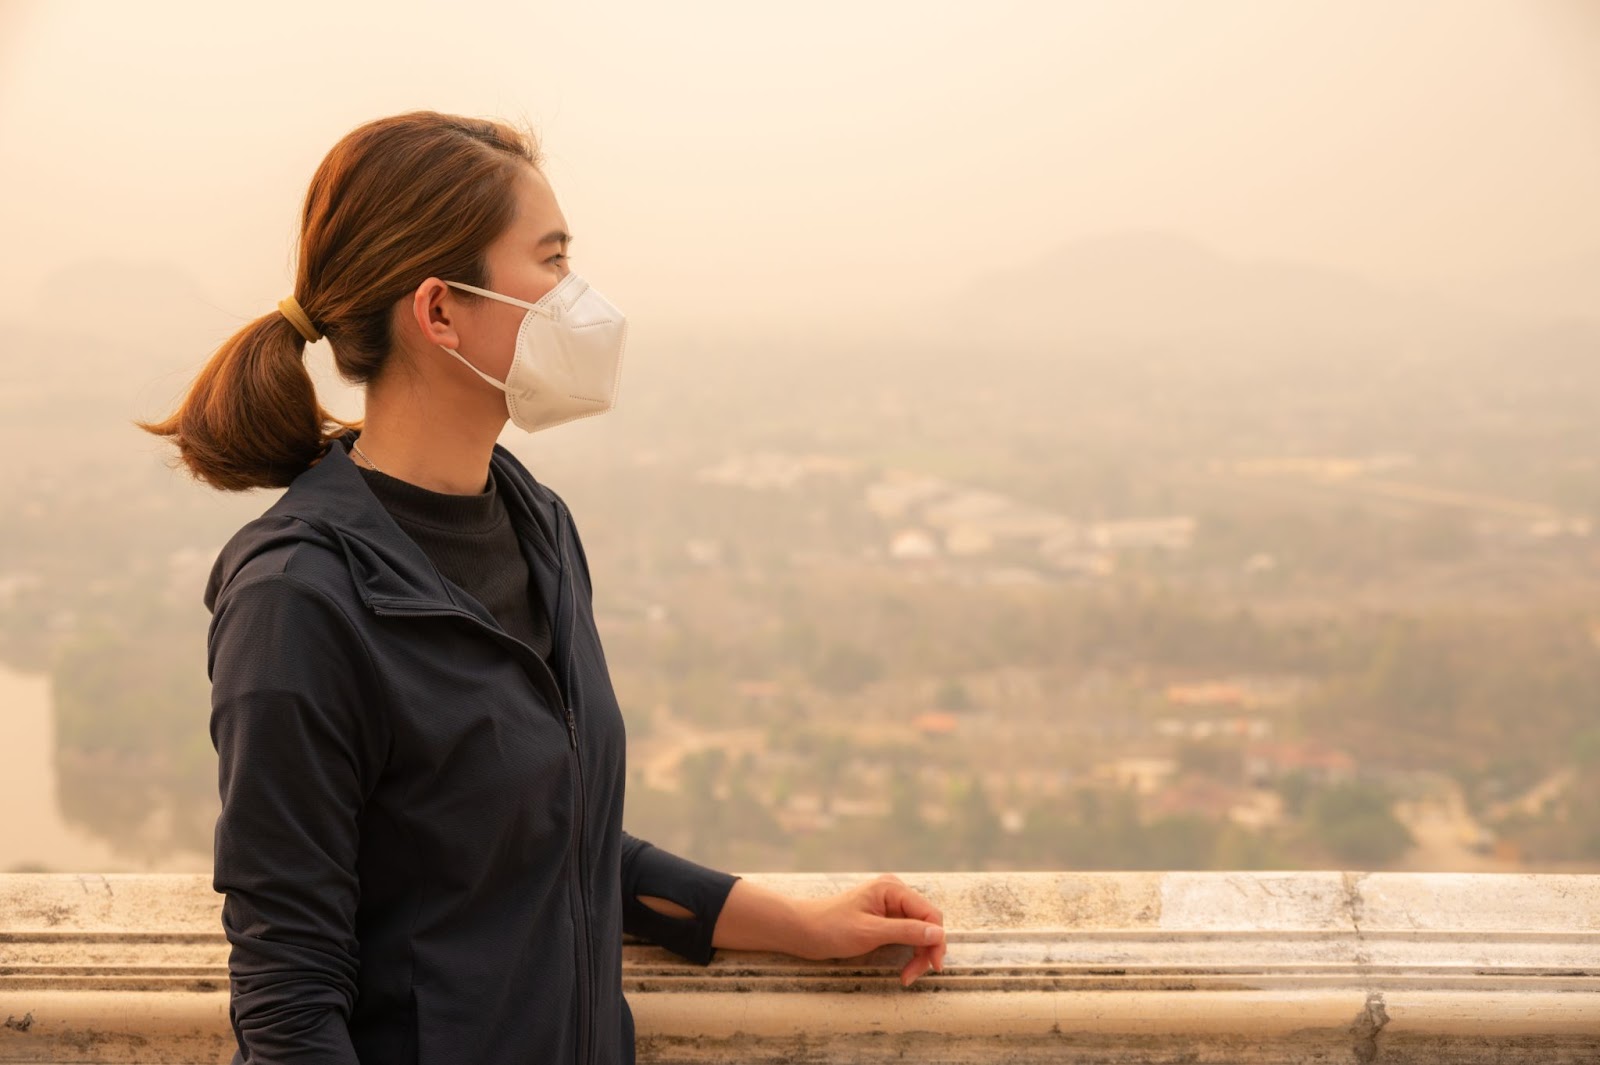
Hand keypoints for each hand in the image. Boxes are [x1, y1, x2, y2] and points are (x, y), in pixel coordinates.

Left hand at [790, 873, 946, 985]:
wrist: (802, 930)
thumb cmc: (830, 928)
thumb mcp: (869, 932)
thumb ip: (905, 931)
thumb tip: (939, 933)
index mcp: (892, 888)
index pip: (930, 914)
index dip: (936, 940)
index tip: (933, 966)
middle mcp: (895, 893)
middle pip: (927, 923)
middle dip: (925, 951)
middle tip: (912, 976)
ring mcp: (890, 906)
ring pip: (919, 932)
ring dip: (918, 955)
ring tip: (906, 976)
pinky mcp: (885, 919)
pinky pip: (907, 935)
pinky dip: (908, 952)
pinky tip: (903, 968)